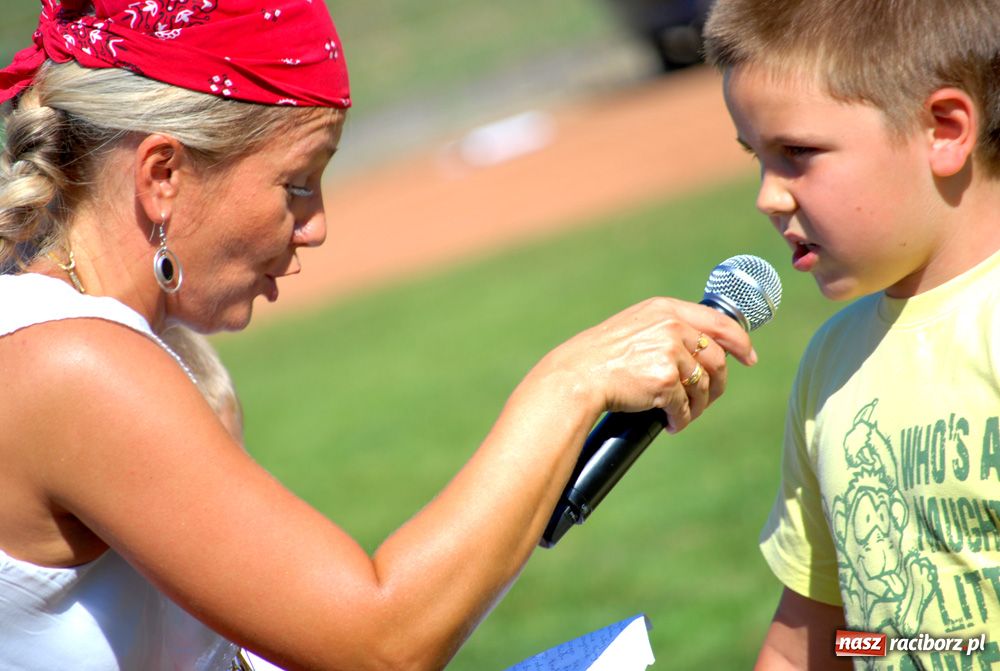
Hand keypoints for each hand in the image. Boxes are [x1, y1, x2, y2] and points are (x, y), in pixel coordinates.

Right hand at [538, 297, 756, 432]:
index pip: (718, 322)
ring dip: (697, 406)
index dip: (739, 342)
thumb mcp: (635, 326)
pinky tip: (671, 424)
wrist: (576, 376)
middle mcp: (670, 327)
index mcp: (665, 310)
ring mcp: (668, 353)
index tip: (749, 358)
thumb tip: (702, 348)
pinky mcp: (664, 381)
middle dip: (717, 384)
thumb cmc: (600, 356)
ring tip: (683, 415)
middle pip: (716, 359)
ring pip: (703, 386)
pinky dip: (681, 420)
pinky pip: (685, 407)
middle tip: (708, 400)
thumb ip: (667, 329)